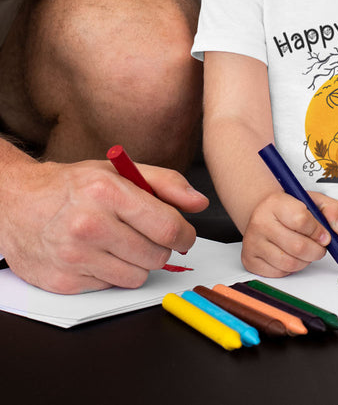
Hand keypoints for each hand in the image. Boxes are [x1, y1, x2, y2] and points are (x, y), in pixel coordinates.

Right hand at [0, 159, 207, 293]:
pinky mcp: (64, 282)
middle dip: (160, 247)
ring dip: (137, 263)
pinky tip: (98, 255)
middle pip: (156, 255)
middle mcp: (90, 226)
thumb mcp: (119, 171)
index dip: (186, 234)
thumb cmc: (72, 185)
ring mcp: (75, 257)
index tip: (185, 235)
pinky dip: (111, 274)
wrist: (16, 203)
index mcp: (108, 193)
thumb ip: (165, 183)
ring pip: (137, 276)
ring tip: (121, 244)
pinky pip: (111, 288)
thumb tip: (199, 203)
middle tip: (147, 236)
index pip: (168, 227)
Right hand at [240, 190, 337, 277]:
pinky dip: (292, 269)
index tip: (324, 235)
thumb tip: (337, 229)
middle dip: (317, 251)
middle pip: (298, 246)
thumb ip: (332, 209)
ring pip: (290, 263)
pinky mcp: (250, 260)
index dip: (319, 231)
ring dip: (306, 261)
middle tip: (320, 247)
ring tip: (306, 251)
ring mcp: (253, 242)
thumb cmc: (288, 208)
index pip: (301, 220)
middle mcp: (260, 222)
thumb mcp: (313, 200)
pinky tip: (291, 256)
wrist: (263, 212)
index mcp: (276, 203)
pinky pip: (279, 273)